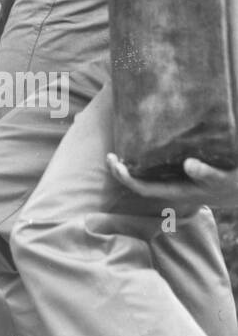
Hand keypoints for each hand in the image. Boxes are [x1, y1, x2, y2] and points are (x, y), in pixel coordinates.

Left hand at [107, 152, 237, 209]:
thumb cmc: (233, 183)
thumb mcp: (225, 179)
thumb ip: (208, 174)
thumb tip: (189, 164)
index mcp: (180, 191)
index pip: (145, 189)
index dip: (126, 179)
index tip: (114, 163)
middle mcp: (174, 188)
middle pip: (140, 185)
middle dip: (122, 173)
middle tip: (108, 155)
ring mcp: (176, 182)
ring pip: (146, 178)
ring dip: (130, 166)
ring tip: (117, 150)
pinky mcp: (182, 173)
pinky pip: (156, 169)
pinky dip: (143, 160)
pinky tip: (138, 144)